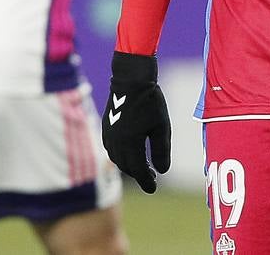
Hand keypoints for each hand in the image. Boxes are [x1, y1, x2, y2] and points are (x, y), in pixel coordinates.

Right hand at [102, 51, 170, 193]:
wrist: (131, 80)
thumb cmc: (150, 102)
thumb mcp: (161, 126)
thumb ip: (161, 150)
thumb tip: (163, 171)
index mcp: (130, 144)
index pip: (138, 171)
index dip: (146, 181)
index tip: (154, 188)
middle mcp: (115, 143)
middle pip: (127, 167)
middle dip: (139, 174)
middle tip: (152, 177)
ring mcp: (108, 135)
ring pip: (117, 159)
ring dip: (130, 165)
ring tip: (143, 166)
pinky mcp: (106, 127)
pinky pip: (112, 149)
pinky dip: (121, 155)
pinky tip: (130, 152)